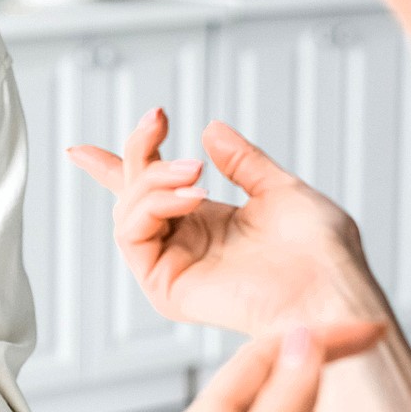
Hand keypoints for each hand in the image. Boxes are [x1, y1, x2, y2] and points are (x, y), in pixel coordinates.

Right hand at [67, 110, 382, 338]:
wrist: (330, 292)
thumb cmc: (322, 255)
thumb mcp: (282, 190)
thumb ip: (244, 162)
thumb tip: (210, 130)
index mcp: (210, 225)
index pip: (151, 194)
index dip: (115, 169)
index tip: (81, 150)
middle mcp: (186, 245)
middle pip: (133, 193)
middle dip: (139, 149)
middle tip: (158, 119)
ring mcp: (173, 266)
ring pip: (128, 210)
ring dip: (153, 178)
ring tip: (195, 172)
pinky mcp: (165, 287)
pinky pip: (134, 233)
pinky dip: (154, 204)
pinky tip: (191, 195)